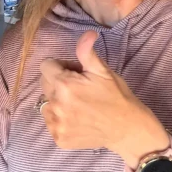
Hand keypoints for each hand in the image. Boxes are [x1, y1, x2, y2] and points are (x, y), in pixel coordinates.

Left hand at [40, 30, 167, 168]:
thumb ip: (87, 51)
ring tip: (78, 105)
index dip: (61, 66)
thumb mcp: (103, 71)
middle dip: (58, 82)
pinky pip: (51, 122)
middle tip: (79, 88)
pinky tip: (78, 119)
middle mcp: (55, 104)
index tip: (76, 73)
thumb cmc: (116, 96)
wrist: (128, 129)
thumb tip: (87, 33)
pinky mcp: (58, 138)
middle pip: (44, 84)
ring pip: (45, 103)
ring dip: (57, 101)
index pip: (46, 66)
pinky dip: (60, 119)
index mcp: (64, 84)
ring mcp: (56, 123)